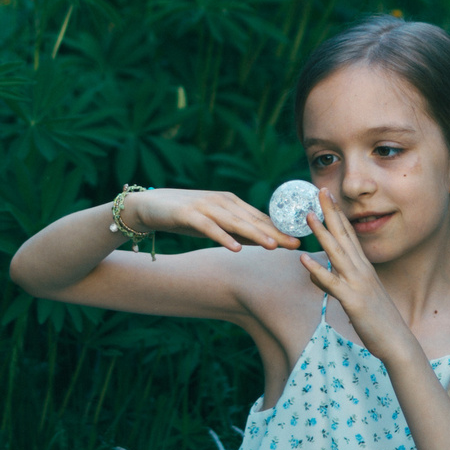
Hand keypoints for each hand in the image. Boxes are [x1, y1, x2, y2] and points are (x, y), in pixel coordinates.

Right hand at [121, 188, 301, 252]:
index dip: (280, 229)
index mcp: (231, 202)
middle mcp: (221, 201)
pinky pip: (209, 228)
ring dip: (255, 234)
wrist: (150, 207)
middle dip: (275, 232)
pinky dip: (223, 237)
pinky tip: (235, 248)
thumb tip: (266, 241)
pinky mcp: (188, 214)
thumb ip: (238, 230)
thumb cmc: (186, 216)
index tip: (299, 241)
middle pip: (252, 219)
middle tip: (295, 245)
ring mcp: (205, 206)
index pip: (260, 217)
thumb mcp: (215, 223)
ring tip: (273, 246)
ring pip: (235, 223)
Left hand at [301, 195, 416, 360]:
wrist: (397, 342)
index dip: (338, 213)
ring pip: (337, 253)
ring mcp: (358, 284)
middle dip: (331, 212)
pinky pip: (332, 283)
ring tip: (308, 216)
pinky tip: (304, 259)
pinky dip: (317, 271)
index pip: (349, 234)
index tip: (328, 195)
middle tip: (320, 190)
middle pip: (343, 236)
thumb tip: (318, 276)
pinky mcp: (353, 301)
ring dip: (322, 233)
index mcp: (363, 267)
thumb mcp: (355, 297)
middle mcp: (361, 270)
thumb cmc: (377, 320)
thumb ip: (337, 283)